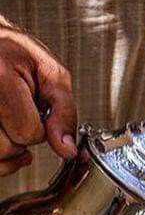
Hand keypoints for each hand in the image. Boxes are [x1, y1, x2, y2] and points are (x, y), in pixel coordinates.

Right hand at [0, 25, 76, 174]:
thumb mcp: (50, 74)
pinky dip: (0, 160)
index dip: (39, 128)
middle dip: (21, 137)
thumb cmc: (16, 54)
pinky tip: (3, 140)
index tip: (34, 110)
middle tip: (18, 114)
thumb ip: (64, 113)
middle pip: (7, 147)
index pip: (27, 131)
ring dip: (7, 147)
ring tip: (8, 122)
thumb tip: (68, 150)